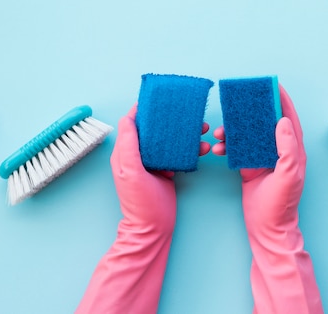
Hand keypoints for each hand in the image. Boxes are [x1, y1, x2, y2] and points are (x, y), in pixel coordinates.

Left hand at [111, 105, 210, 233]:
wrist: (153, 229)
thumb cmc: (139, 202)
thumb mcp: (131, 171)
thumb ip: (129, 144)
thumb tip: (127, 118)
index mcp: (126, 152)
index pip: (132, 123)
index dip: (143, 109)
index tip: (157, 98)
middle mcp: (139, 155)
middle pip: (154, 129)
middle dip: (170, 119)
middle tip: (187, 112)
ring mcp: (153, 163)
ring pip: (169, 140)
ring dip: (185, 134)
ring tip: (202, 130)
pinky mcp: (167, 170)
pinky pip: (178, 154)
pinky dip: (190, 149)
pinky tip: (202, 148)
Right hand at [212, 84, 305, 236]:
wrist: (266, 229)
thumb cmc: (281, 205)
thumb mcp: (288, 175)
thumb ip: (287, 148)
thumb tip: (282, 121)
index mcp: (293, 150)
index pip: (288, 118)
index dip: (282, 100)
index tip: (273, 85)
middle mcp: (278, 150)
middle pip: (266, 121)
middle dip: (253, 110)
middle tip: (241, 98)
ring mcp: (262, 157)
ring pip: (247, 134)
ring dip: (234, 130)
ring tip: (220, 131)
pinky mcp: (249, 166)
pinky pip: (237, 148)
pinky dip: (227, 146)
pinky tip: (218, 148)